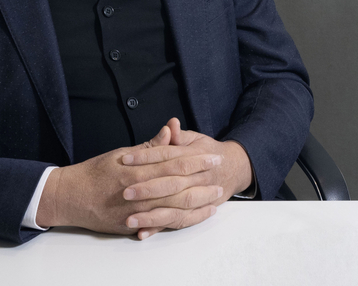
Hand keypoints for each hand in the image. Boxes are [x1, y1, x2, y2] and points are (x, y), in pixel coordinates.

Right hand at [34, 123, 223, 236]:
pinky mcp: (132, 224)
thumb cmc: (95, 172)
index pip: (174, 161)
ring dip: (198, 202)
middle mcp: (138, 189)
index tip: (214, 155)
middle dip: (203, 180)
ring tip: (216, 197)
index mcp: (137, 167)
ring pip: (174, 206)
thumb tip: (170, 130)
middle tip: (222, 175)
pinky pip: (162, 223)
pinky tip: (195, 215)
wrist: (69, 197)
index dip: (197, 158)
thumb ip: (149, 146)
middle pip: (179, 185)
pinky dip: (181, 219)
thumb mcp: (121, 153)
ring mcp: (136, 209)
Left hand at [119, 118, 254, 238]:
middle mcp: (197, 179)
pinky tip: (142, 233)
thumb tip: (171, 124)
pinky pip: (176, 223)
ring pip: (174, 209)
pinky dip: (159, 229)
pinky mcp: (194, 211)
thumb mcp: (195, 140)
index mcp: (194, 156)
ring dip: (151, 216)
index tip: (125, 159)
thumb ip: (180, 136)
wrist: (233, 169)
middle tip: (125, 192)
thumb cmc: (207, 152)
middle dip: (148, 189)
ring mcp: (197, 198)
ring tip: (128, 219)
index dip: (146, 157)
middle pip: (171, 184)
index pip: (167, 156)